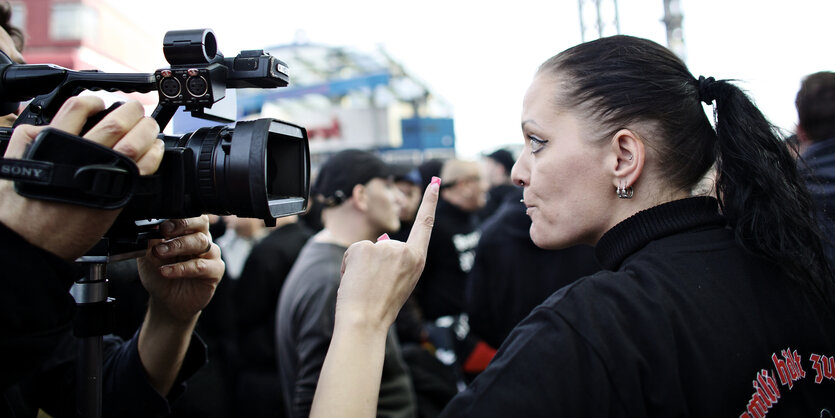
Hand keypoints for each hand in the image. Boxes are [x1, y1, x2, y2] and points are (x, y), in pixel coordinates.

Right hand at [0, 97, 163, 259]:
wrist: (31, 243)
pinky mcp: (118, 194)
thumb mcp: (15, 164)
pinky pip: (144, 168)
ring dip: (147, 130)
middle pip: (116, 122)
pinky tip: (156, 149)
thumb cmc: (21, 209)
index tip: (100, 103)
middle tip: (136, 109)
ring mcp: (103, 174)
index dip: (93, 100)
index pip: (77, 107)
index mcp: (55, 144)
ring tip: (150, 125)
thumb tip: (42, 125)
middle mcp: (82, 156)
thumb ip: (27, 140)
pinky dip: (155, 154)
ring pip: (135, 142)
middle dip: (131, 110)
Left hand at [137, 215, 223, 323]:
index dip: (177, 217)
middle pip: (200, 223)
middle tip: (164, 232)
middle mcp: (202, 239)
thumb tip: (150, 226)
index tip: (161, 225)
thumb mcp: (149, 256)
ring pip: (201, 242)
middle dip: (181, 226)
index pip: (190, 215)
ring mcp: (211, 254)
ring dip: (178, 246)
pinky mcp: (215, 271)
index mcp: (188, 231)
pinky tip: (167, 271)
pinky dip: (182, 268)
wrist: (166, 300)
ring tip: (160, 254)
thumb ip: (151, 241)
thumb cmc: (161, 275)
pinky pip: (201, 266)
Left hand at [336, 177, 440, 331]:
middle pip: (386, 246)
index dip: (430, 202)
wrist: (364, 322)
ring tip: (365, 287)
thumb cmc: (381, 308)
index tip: (434, 182)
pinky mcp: (363, 247)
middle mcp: (403, 250)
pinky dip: (350, 265)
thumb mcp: (401, 282)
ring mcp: (384, 247)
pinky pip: (353, 251)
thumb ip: (396, 260)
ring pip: (368, 249)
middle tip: (374, 287)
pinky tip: (354, 280)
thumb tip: (380, 242)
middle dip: (375, 263)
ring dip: (362, 265)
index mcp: (417, 260)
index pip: (425, 224)